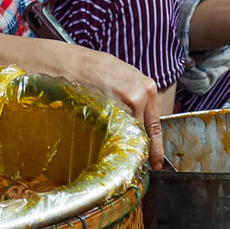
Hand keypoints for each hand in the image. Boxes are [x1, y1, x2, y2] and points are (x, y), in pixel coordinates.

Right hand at [59, 46, 167, 165]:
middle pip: (145, 132)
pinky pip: (112, 134)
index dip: (156, 146)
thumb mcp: (125, 77)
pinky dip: (109, 138)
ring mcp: (124, 105)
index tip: (157, 161)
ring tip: (114, 143)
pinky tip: (102, 134)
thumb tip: (140, 119)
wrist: (71, 64)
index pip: (155, 124)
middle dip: (142, 149)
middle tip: (142, 164)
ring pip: (128, 135)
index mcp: (147, 87)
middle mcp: (140, 97)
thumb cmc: (95, 68)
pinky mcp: (107, 113)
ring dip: (124, 143)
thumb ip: (137, 97)